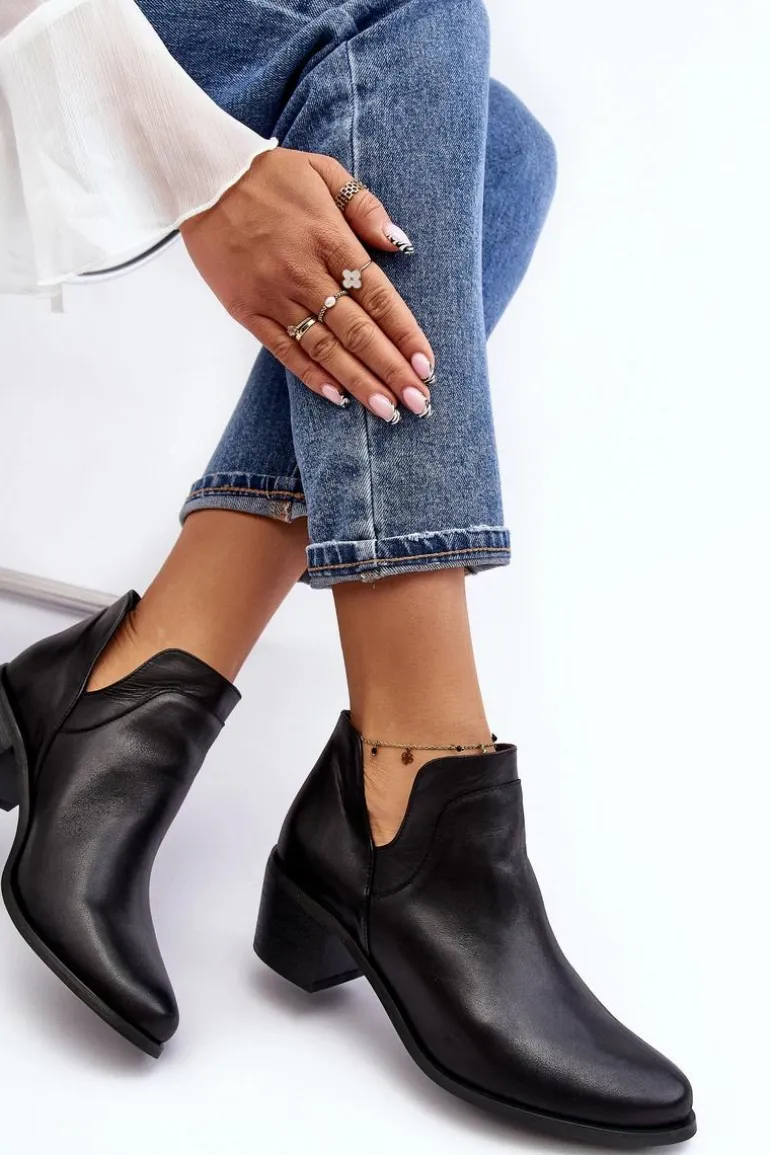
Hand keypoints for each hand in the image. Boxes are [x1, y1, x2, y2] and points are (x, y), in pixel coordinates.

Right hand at [180, 147, 434, 420]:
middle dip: (391, 370)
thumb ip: (364, 207)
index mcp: (330, 239)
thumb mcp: (323, 171)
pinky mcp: (248, 310)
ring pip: (325, 349)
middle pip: (358, 332)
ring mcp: (275, 295)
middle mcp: (305, 273)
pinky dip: (311, 376)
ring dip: (359, 383)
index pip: (379, 298)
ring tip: (387, 411)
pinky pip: (284, 350)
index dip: (405, 335)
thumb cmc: (267, 174)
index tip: (427, 365)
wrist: (201, 177)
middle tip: (419, 402)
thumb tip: (399, 242)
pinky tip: (338, 397)